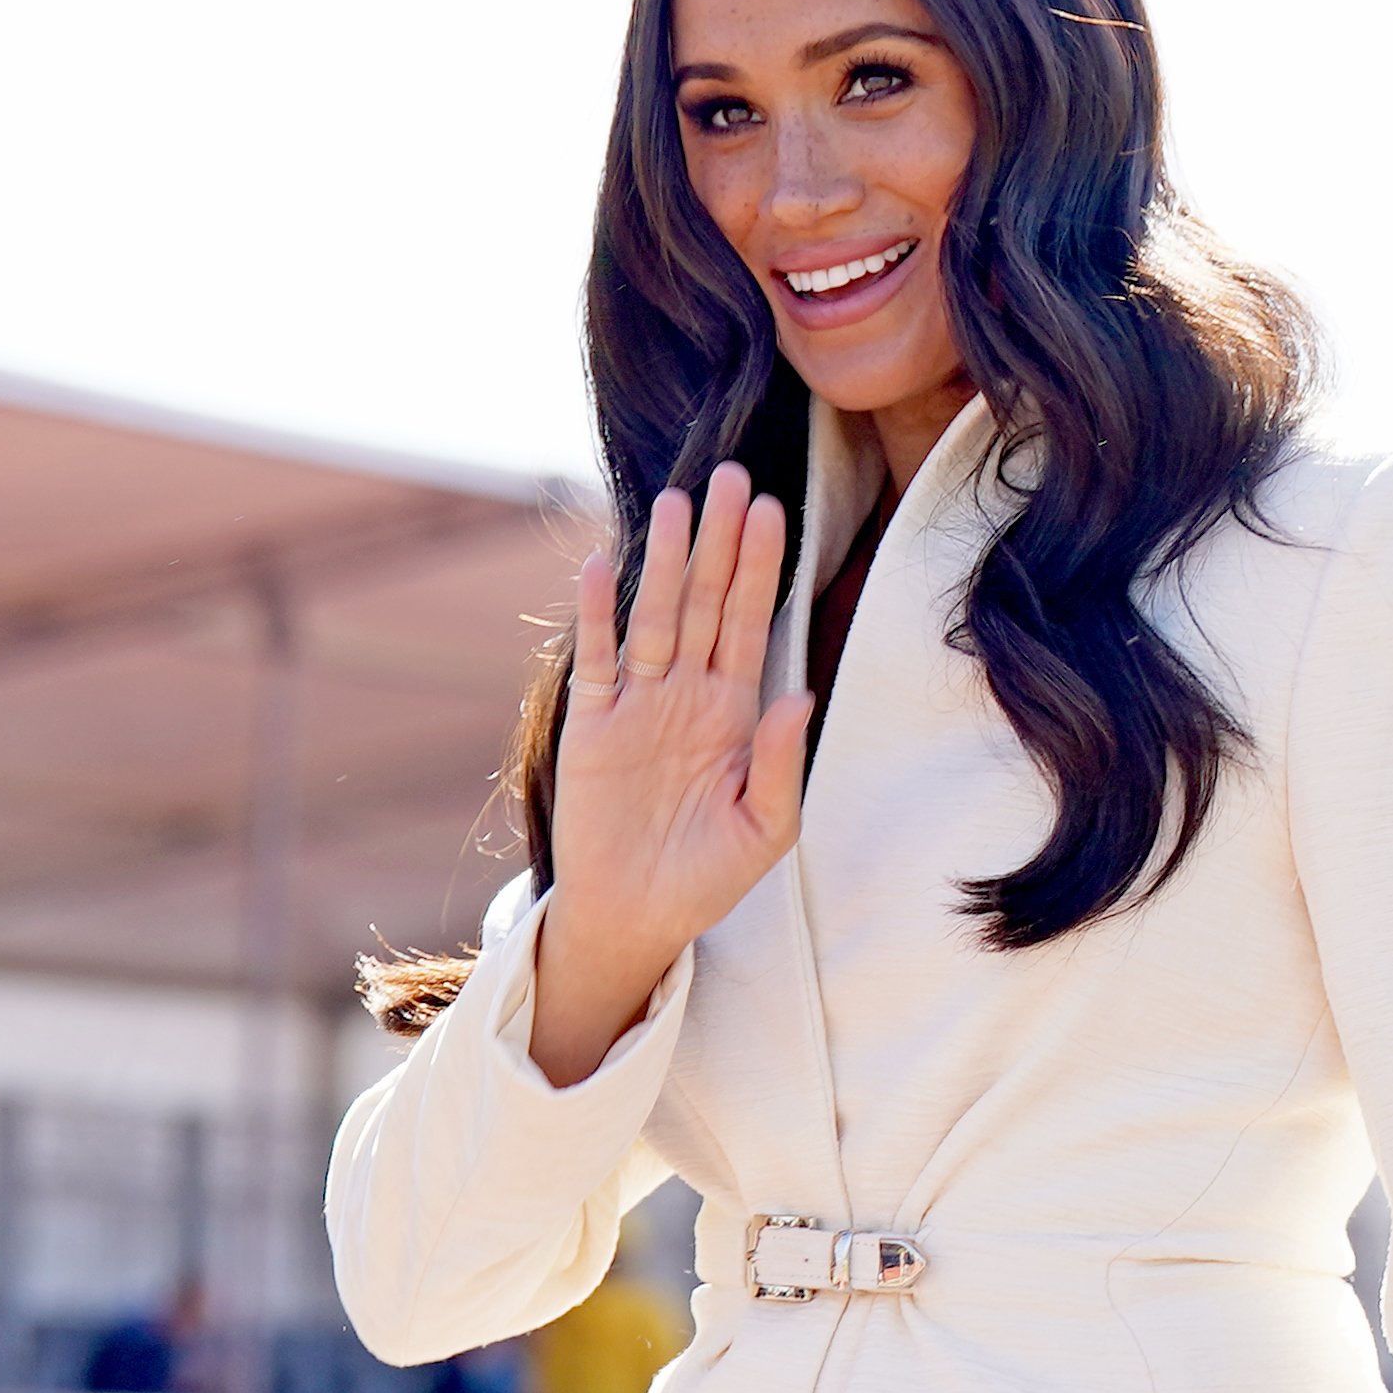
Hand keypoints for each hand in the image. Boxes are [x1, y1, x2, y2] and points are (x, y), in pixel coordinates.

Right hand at [524, 467, 812, 1085]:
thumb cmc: (707, 876)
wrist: (637, 915)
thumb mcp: (764, 829)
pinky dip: (600, 616)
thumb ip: (781, 764)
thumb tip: (801, 697)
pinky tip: (603, 567)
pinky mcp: (591, 726)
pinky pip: (598, 661)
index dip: (761, 568)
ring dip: (666, 562)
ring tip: (678, 502)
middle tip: (733, 476)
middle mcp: (688, 695)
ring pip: (655, 617)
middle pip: (708, 603)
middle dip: (721, 543)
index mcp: (736, 713)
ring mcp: (637, 705)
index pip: (752, 624)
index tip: (774, 510)